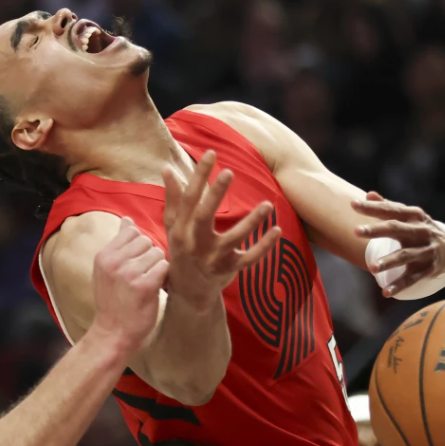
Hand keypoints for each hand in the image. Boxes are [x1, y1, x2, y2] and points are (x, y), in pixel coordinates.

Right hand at [90, 217, 168, 352]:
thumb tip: (127, 219)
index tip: (135, 264)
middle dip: (149, 256)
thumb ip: (118, 244)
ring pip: (157, 253)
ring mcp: (128, 273)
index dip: (139, 247)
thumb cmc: (113, 301)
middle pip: (146, 240)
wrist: (113, 334)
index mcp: (103, 255)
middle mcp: (113, 261)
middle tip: (143, 275)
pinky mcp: (144, 286)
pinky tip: (155, 288)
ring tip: (147, 283)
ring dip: (158, 267)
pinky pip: (164, 266)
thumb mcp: (107, 270)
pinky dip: (163, 277)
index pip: (131, 231)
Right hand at [162, 151, 279, 310]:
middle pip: (204, 216)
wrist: (188, 291)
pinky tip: (277, 230)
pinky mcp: (229, 269)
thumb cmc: (181, 251)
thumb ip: (172, 198)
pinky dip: (264, 247)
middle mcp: (194, 243)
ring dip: (252, 222)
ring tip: (268, 205)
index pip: (188, 198)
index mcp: (180, 229)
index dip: (199, 176)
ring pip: (233, 239)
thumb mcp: (172, 227)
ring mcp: (212, 258)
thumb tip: (166, 168)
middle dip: (215, 194)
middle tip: (230, 172)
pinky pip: (249, 259)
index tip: (211, 154)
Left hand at [353, 191, 444, 296]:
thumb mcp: (409, 216)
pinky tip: (385, 292)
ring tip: (371, 267)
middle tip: (355, 231)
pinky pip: (412, 278)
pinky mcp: (428, 269)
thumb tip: (368, 195)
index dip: (372, 208)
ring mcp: (425, 251)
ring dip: (388, 261)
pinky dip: (399, 285)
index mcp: (414, 216)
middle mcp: (420, 231)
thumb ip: (389, 206)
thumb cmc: (420, 229)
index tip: (353, 205)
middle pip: (396, 229)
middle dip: (376, 230)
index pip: (391, 210)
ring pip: (404, 256)